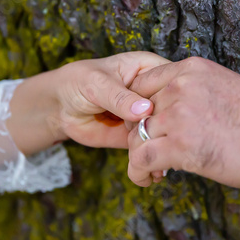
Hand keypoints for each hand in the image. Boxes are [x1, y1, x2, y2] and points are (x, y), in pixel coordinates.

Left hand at [8, 52, 169, 153]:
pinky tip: (153, 171)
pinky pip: (148, 145)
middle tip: (170, 142)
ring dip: (162, 146)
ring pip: (162, 129)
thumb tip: (144, 110)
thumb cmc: (78, 82)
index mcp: (148, 68)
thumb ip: (120, 97)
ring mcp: (145, 114)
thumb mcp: (97, 83)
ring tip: (163, 165)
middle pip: (172, 107)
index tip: (180, 113)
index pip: (173, 79)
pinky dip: (150, 157)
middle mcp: (151, 91)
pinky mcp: (137, 133)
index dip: (178, 94)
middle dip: (172, 126)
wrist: (60, 107)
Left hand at [126, 57, 239, 190]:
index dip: (138, 107)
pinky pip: (141, 158)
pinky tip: (147, 178)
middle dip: (141, 134)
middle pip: (137, 111)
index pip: (143, 83)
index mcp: (191, 69)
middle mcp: (180, 87)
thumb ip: (193, 89)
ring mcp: (177, 114)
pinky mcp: (178, 144)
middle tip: (152, 150)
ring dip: (140, 155)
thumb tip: (171, 107)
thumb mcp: (223, 86)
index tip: (146, 124)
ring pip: (137, 136)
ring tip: (151, 169)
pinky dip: (138, 171)